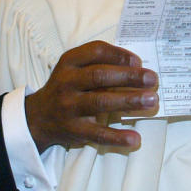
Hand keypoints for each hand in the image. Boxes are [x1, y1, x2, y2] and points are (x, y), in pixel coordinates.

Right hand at [24, 40, 157, 151]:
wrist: (38, 117)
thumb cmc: (67, 87)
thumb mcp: (75, 68)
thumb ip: (100, 64)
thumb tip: (137, 68)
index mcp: (69, 62)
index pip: (96, 51)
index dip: (119, 55)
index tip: (139, 61)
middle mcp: (66, 82)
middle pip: (100, 76)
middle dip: (129, 77)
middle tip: (153, 79)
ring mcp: (68, 107)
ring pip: (100, 102)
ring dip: (128, 101)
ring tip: (151, 101)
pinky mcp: (73, 130)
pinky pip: (97, 134)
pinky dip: (117, 137)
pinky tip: (135, 138)